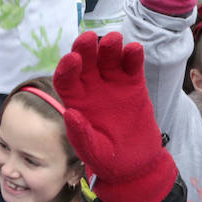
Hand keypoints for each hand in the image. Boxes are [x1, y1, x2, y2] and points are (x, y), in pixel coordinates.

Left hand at [53, 32, 176, 201]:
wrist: (135, 163)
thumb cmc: (107, 159)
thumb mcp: (92, 150)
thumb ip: (81, 134)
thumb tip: (69, 113)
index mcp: (75, 101)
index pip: (66, 80)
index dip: (67, 69)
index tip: (72, 59)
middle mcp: (91, 88)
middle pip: (85, 63)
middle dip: (85, 49)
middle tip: (88, 38)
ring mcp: (112, 84)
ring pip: (107, 59)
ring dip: (109, 47)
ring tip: (114, 39)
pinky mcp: (132, 85)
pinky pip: (131, 66)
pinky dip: (132, 56)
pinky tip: (134, 49)